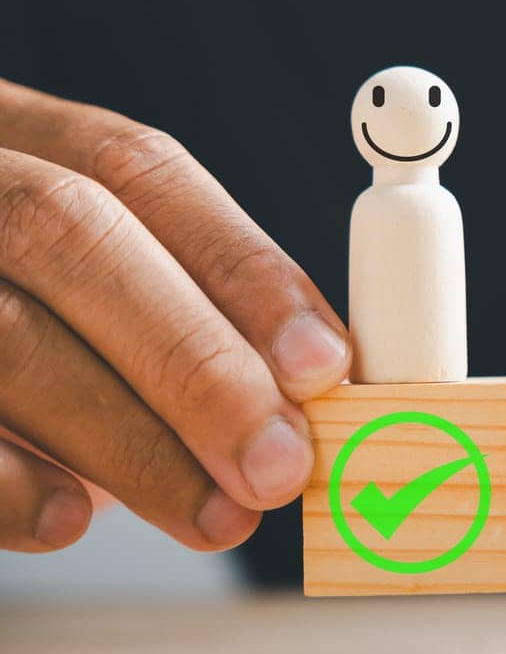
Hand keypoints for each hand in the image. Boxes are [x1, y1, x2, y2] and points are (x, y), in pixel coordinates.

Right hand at [0, 79, 350, 551]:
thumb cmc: (7, 307)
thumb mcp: (72, 275)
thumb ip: (172, 305)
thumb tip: (307, 387)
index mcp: (6, 131)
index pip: (134, 167)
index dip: (241, 265)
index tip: (326, 363)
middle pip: (69, 233)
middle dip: (193, 357)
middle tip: (278, 465)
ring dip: (124, 439)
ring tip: (215, 517)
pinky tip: (67, 522)